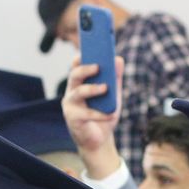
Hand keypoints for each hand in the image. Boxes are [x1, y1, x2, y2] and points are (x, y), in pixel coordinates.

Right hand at [61, 59, 124, 179]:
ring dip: (92, 89)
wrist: (100, 140)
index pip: (76, 65)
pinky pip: (86, 113)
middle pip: (74, 75)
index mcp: (80, 83)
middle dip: (85, 69)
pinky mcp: (73, 120)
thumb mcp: (113, 94)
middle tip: (98, 66)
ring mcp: (70, 106)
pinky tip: (111, 113)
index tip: (89, 48)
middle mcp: (72, 92)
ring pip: (78, 92)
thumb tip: (118, 59)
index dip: (81, 56)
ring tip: (105, 88)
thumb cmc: (104, 115)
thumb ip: (115, 77)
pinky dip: (100, 114)